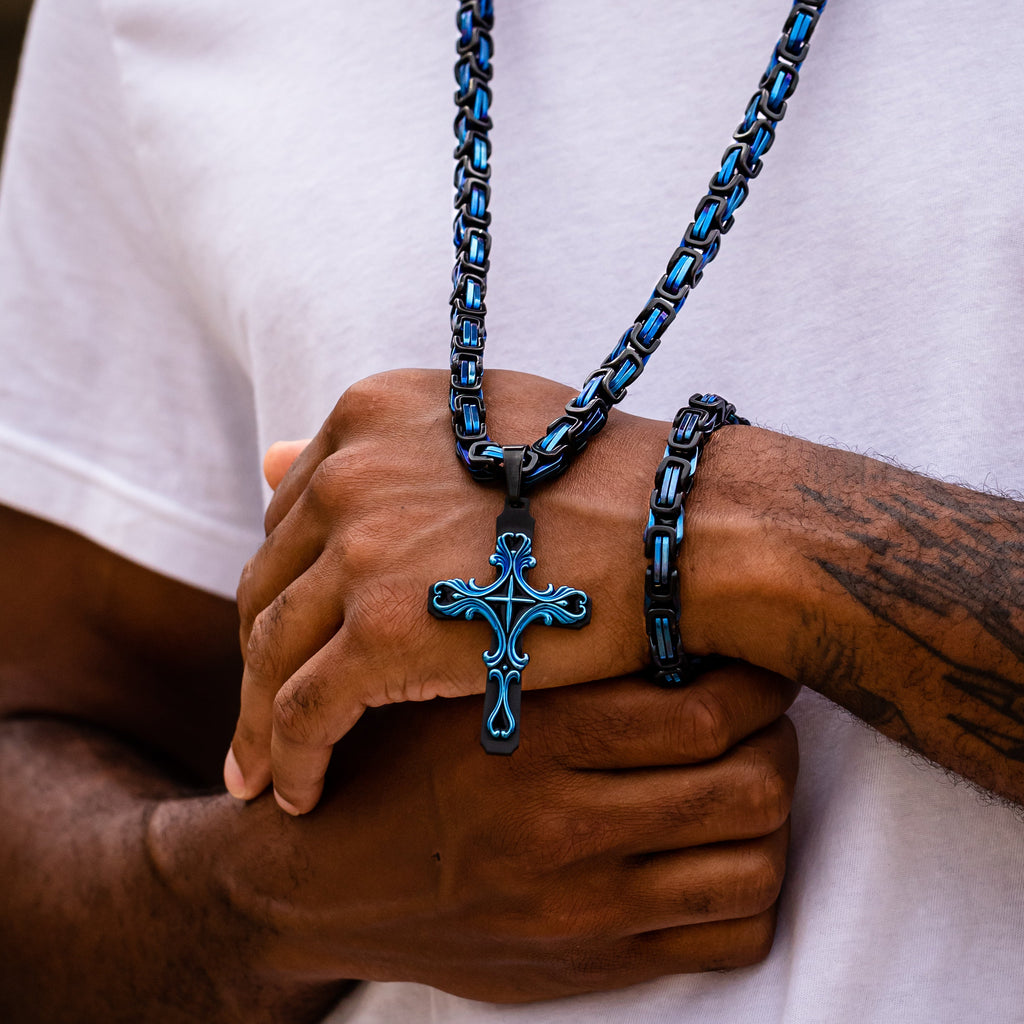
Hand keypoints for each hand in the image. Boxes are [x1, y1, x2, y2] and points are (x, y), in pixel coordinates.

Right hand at [200, 665, 799, 1002]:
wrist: (312, 880)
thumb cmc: (385, 756)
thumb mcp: (437, 673)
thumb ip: (525, 630)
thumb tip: (632, 570)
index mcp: (531, 739)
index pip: (705, 711)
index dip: (756, 678)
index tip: (751, 653)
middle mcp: (565, 829)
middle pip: (752, 785)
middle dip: (779, 740)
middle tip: (762, 711)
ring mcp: (584, 909)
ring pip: (757, 865)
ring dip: (773, 813)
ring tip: (748, 774)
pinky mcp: (591, 966)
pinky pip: (728, 941)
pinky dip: (751, 892)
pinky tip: (719, 849)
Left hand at [230, 368, 667, 811]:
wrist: (684, 532)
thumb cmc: (609, 487)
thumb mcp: (483, 434)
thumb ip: (376, 449)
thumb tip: (268, 455)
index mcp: (370, 415)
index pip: (292, 517)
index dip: (296, 585)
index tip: (302, 636)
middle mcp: (350, 472)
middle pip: (269, 583)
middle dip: (264, 655)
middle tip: (265, 714)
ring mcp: (362, 550)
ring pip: (270, 652)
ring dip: (257, 721)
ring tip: (265, 772)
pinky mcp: (383, 633)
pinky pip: (299, 713)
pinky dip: (286, 760)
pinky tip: (299, 796)